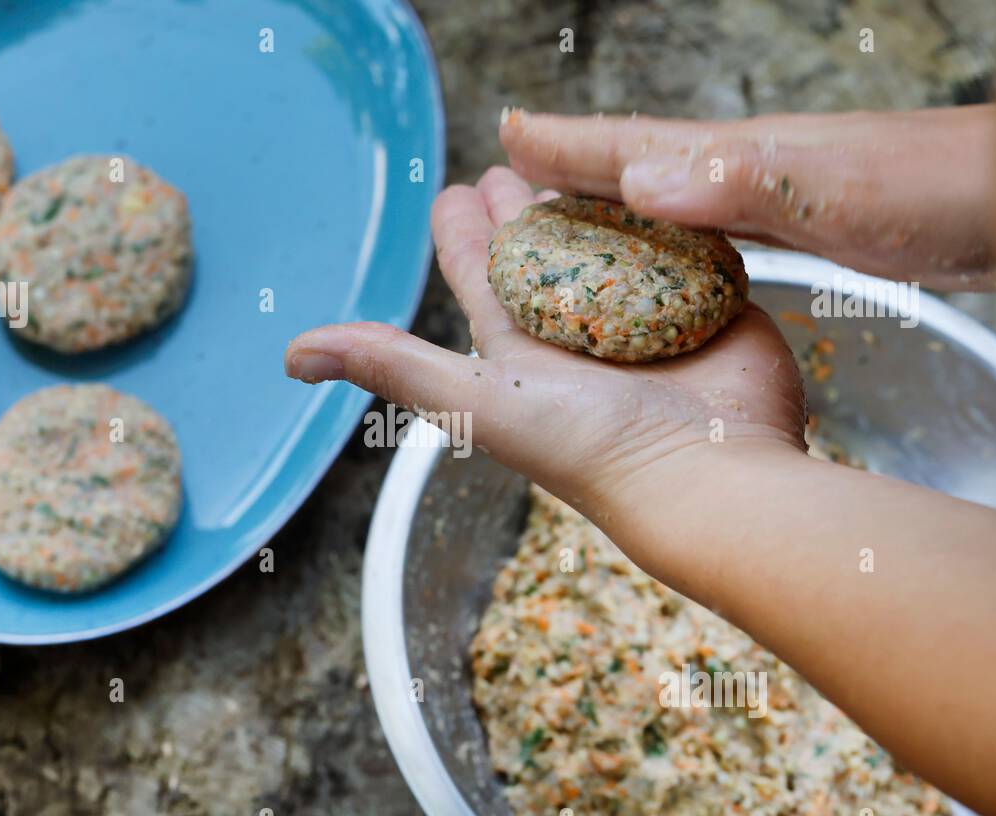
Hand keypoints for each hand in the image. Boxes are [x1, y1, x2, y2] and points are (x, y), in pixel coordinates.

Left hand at [284, 167, 806, 527]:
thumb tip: (290, 356)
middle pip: (542, 251)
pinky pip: (680, 248)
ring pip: (611, 243)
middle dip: (523, 207)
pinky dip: (668, 221)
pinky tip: (660, 193)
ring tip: (578, 164)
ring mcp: (643, 314)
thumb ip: (391, 363)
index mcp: (517, 345)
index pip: (481, 271)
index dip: (462, 231)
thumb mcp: (473, 398)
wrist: (706, 473)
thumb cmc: (588, 445)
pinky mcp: (705, 303)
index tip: (453, 190)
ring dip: (592, 205)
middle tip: (512, 163)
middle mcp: (575, 327)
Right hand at [500, 106, 995, 290]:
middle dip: (575, 164)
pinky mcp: (806, 224)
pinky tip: (670, 251)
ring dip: (616, 200)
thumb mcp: (837, 192)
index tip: (509, 132)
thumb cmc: (940, 192)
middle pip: (641, 163)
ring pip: (672, 196)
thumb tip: (636, 181)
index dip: (569, 144)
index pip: (635, 145)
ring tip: (571, 210)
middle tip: (516, 167)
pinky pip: (713, 227)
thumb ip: (739, 185)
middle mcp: (746, 169)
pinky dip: (674, 233)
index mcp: (740, 159)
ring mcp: (776, 193)